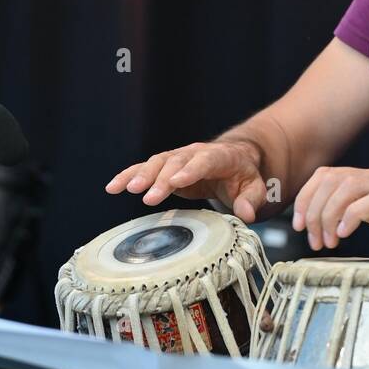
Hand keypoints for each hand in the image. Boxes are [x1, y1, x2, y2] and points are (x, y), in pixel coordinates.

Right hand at [105, 138, 268, 223]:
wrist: (235, 158)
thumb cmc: (244, 175)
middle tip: (148, 197)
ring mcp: (178, 157)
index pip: (204, 161)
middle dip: (161, 178)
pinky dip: (128, 175)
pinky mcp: (165, 166)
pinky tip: (113, 186)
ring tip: (126, 189)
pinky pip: (145, 168)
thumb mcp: (255, 187)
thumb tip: (246, 215)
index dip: (191, 171)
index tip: (177, 182)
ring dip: (141, 175)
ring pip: (157, 163)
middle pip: (176, 163)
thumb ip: (251, 200)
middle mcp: (195, 153)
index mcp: (220, 156)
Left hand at [291, 166, 368, 262]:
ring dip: (329, 214)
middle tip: (314, 239)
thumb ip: (358, 213)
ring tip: (330, 240)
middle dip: (314, 210)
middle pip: (332, 179)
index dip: (306, 198)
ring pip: (348, 186)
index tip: (299, 225)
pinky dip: (352, 215)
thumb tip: (325, 223)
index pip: (327, 175)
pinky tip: (346, 234)